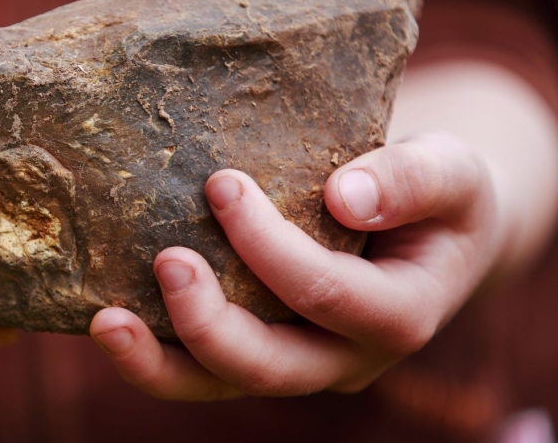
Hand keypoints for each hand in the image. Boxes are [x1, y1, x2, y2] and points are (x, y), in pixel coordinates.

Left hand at [89, 133, 500, 398]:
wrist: (429, 226)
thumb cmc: (439, 192)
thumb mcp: (452, 170)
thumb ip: (414, 180)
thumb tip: (346, 196)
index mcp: (402, 316)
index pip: (329, 296)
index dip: (271, 248)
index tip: (221, 183)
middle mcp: (346, 356)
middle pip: (272, 367)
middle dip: (210, 321)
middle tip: (166, 257)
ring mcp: (298, 362)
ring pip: (222, 386)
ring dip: (159, 363)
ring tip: (105, 322)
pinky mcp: (258, 351)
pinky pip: (200, 368)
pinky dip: (152, 355)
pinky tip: (107, 319)